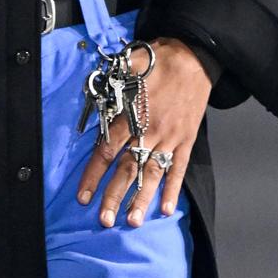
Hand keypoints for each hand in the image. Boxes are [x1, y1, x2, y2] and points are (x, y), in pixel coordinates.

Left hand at [76, 37, 217, 227]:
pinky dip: (172, 189)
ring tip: (132, 221)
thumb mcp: (127, 68)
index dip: (93, 175)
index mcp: (132, 115)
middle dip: (114, 196)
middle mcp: (150, 131)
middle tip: (104, 220)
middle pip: (128, 169)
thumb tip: (91, 101)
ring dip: (141, 199)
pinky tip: (165, 208)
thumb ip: (109, 89)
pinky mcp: (187, 140)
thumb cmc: (158, 60)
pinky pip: (179, 168)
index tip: (83, 195)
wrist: (194, 56)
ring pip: (152, 174)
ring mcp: (170, 138)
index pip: (107, 151)